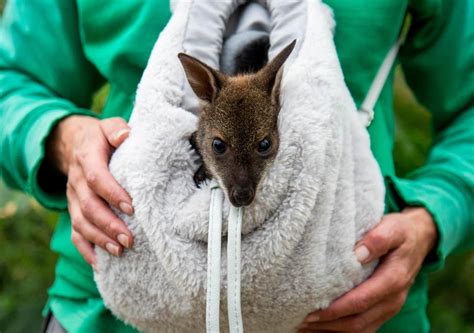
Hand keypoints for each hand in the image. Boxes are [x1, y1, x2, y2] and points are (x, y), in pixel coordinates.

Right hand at [47, 115, 133, 268]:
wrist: (74, 143)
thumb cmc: (101, 137)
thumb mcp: (108, 126)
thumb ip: (117, 129)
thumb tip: (126, 135)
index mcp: (87, 159)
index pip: (97, 178)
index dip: (112, 194)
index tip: (131, 208)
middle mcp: (77, 181)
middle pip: (88, 207)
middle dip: (109, 225)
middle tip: (130, 240)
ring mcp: (73, 198)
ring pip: (81, 223)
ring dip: (100, 239)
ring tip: (120, 252)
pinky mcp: (73, 210)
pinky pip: (75, 233)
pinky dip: (86, 250)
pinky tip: (100, 264)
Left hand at [299, 207, 436, 332]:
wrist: (420, 238)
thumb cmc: (401, 231)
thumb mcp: (393, 227)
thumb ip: (377, 239)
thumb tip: (357, 254)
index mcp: (393, 279)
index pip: (360, 301)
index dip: (335, 309)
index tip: (311, 311)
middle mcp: (393, 299)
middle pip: (357, 321)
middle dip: (327, 324)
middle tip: (300, 320)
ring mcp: (389, 307)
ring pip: (359, 329)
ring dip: (331, 330)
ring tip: (304, 326)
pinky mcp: (384, 310)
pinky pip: (363, 327)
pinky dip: (340, 331)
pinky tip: (320, 327)